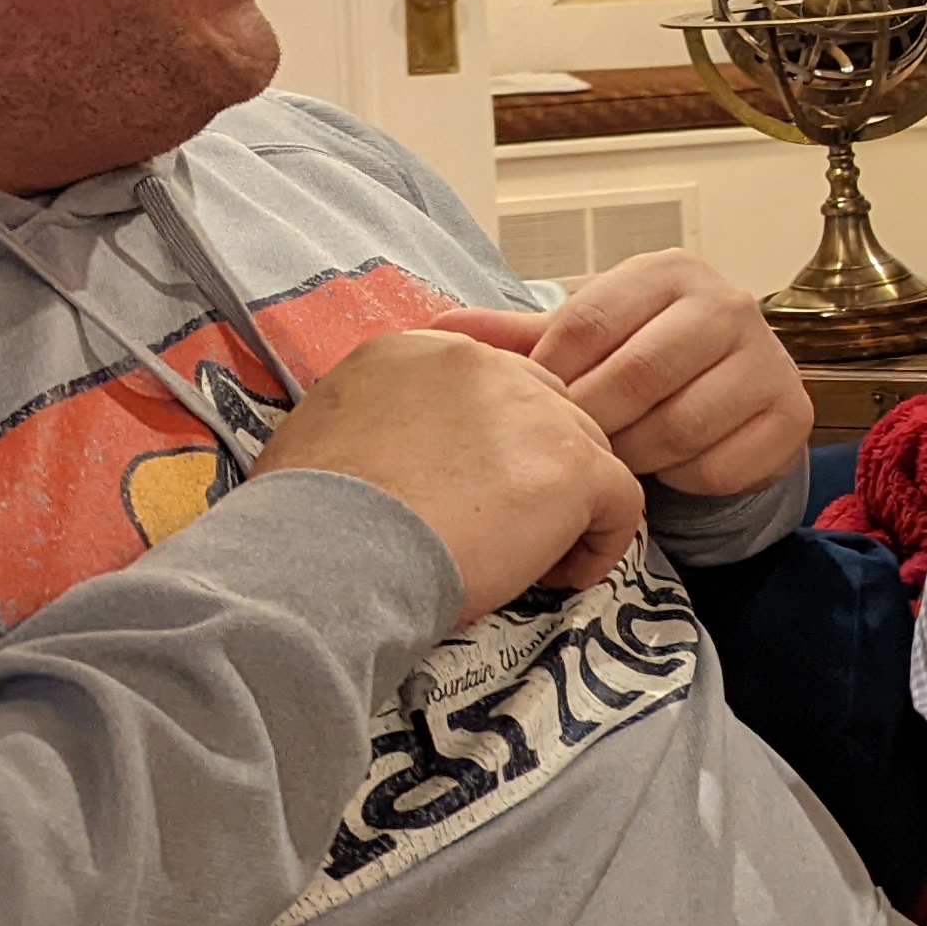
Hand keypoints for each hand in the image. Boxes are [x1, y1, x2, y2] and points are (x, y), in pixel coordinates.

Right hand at [249, 329, 644, 627]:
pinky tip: (560, 577)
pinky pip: (621, 500)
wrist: (324, 558)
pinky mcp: (570, 465)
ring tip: (525, 560)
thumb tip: (397, 457)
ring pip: (586, 451)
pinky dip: (601, 543)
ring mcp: (533, 409)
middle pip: (547, 408)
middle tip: (503, 528)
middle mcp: (482, 362)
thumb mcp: (323, 437)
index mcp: (416, 349)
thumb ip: (378, 422)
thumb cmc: (304, 522)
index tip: (472, 490)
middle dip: (535, 469)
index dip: (493, 441)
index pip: (490, 382)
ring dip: (566, 507)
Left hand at [432, 248, 808, 495]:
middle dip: (594, 423)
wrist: (732, 395)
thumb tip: (440, 330)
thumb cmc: (644, 362)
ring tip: (617, 458)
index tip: (536, 407)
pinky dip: (684, 477)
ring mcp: (768, 357)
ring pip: (678, 425)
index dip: (552, 375)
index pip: (590, 321)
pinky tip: (669, 467)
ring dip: (636, 455)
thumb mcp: (585, 341)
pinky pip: (719, 463)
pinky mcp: (791, 413)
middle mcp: (728, 303)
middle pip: (637, 375)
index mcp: (669, 272)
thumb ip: (518, 338)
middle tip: (571, 448)